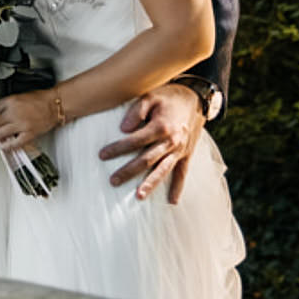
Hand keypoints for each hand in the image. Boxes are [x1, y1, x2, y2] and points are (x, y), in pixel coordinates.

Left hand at [0, 89, 59, 155]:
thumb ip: (3, 105)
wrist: (56, 105)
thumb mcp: (17, 97)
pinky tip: (1, 144)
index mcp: (10, 101)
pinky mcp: (29, 134)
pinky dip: (4, 146)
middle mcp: (14, 113)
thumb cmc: (39, 100)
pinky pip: (12, 144)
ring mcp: (21, 125)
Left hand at [98, 82, 204, 202]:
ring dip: (151, 184)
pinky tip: (172, 202)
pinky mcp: (187, 154)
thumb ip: (136, 111)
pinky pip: (182, 173)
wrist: (196, 99)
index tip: (102, 155)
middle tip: (113, 181)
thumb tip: (123, 129)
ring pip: (163, 170)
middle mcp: (171, 141)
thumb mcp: (150, 96)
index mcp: (161, 126)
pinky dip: (178, 187)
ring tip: (138, 196)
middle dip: (129, 171)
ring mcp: (180, 150)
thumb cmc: (168, 97)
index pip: (135, 141)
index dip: (118, 148)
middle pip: (147, 159)